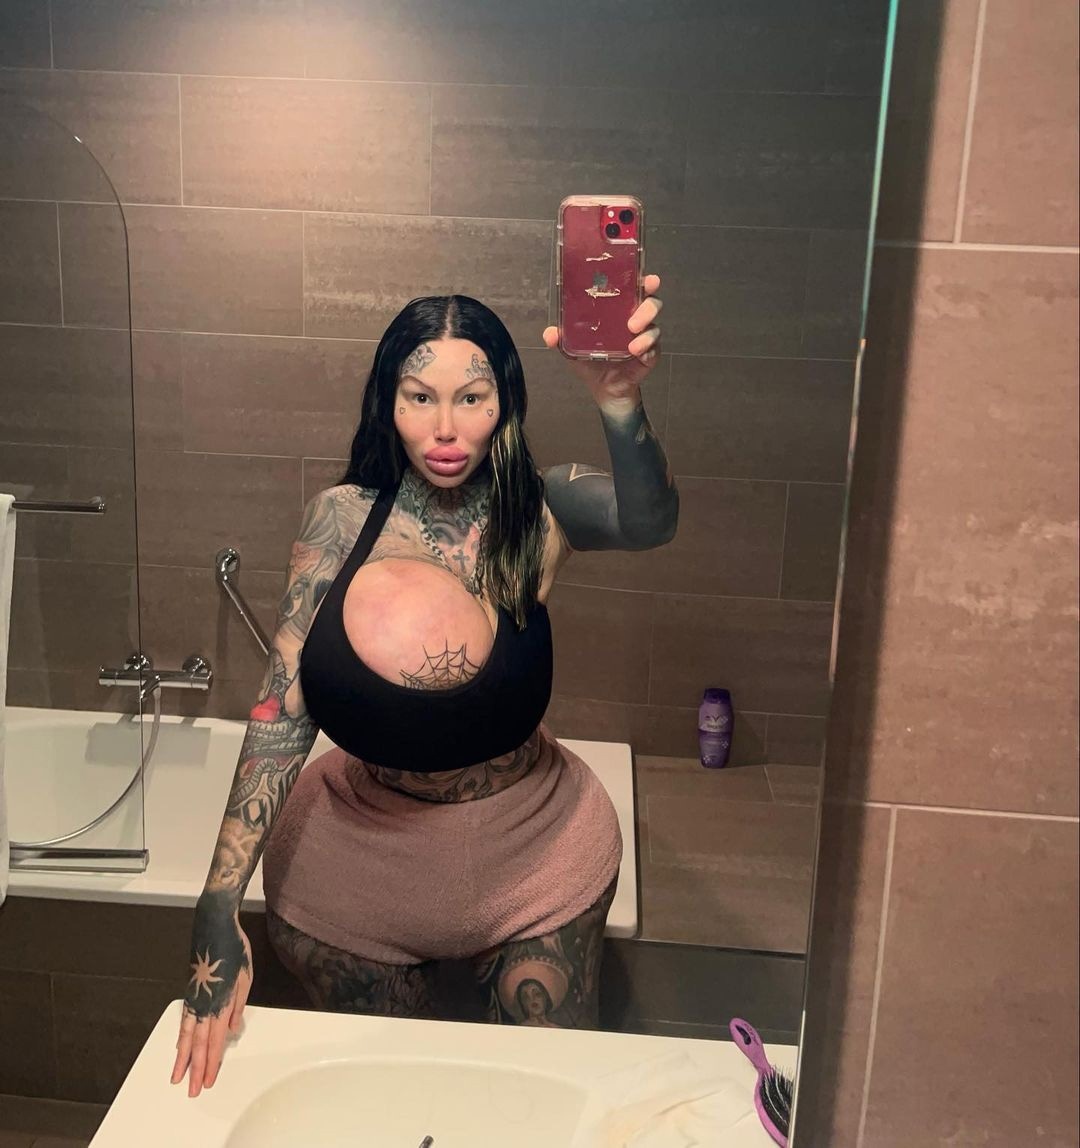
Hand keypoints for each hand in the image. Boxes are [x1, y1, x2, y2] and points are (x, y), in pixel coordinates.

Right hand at [170, 902, 252, 1097]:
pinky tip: (180, 1047)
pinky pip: (184, 1020)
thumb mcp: (246, 976)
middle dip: (196, 1069)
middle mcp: (204, 1004)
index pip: (216, 1041)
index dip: (212, 1063)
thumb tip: (232, 1030)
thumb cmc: (234, 948)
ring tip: (177, 1077)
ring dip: (184, 1058)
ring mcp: (194, 998)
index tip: (208, 1082)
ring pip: (187, 1035)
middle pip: (199, 1044)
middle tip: (192, 1091)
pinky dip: (181, 1038)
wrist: (214, 924)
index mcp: (221, 1002)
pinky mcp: (189, 991)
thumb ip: (238, 1006)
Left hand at [543, 273, 663, 407]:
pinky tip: (636, 352)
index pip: (634, 289)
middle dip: (648, 305)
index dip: (642, 281)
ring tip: (632, 339)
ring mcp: (645, 336)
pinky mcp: (651, 353)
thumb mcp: (572, 348)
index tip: (646, 278)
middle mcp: (635, 318)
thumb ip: (560, 339)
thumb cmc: (592, 360)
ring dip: (645, 327)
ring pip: (655, 324)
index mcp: (619, 310)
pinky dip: (646, 347)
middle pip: (651, 302)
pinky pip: (654, 346)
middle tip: (633, 321)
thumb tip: (549, 334)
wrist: (604, 388)